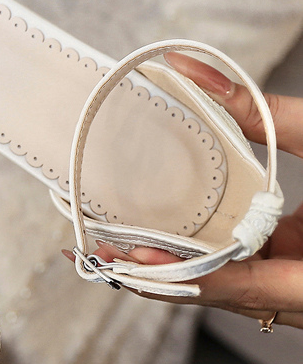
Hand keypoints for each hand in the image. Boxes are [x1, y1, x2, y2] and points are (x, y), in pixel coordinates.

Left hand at [72, 53, 302, 329]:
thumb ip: (267, 113)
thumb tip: (188, 70)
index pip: (244, 285)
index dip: (183, 275)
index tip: (128, 258)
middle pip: (226, 293)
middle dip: (160, 276)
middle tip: (95, 247)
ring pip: (236, 288)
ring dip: (177, 268)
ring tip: (116, 241)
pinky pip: (253, 273)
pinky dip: (210, 255)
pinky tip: (168, 232)